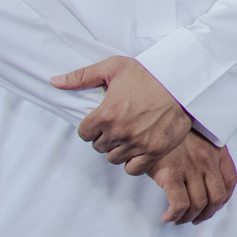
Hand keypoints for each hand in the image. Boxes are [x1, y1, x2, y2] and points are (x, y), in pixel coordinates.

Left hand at [53, 55, 192, 172]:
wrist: (182, 83)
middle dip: (105, 137)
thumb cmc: (149, 74)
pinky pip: (133, 169)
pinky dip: (132, 162)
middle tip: (117, 126)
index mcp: (105, 114)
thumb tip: (54, 82)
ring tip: (128, 136)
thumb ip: (81, 77)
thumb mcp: (113, 68)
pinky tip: (137, 149)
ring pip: (114, 158)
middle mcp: (119, 132)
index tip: (101, 121)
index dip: (91, 127)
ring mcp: (137, 143)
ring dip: (118, 149)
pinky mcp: (154, 151)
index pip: (84, 133)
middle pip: (99, 147)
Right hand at [145, 133, 236, 225]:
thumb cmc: (172, 129)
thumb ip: (205, 152)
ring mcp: (190, 168)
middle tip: (196, 218)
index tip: (213, 205)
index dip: (223, 198)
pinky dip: (175, 215)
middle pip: (217, 197)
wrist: (153, 120)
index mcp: (216, 150)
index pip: (230, 180)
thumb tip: (204, 176)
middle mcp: (207, 160)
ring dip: (189, 217)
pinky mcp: (171, 174)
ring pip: (199, 204)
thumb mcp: (197, 135)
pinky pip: (179, 204)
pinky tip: (167, 216)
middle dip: (207, 213)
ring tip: (179, 219)